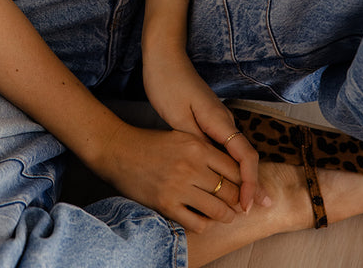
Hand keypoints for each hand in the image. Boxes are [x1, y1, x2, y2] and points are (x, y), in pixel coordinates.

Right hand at [96, 119, 243, 231]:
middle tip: (238, 206)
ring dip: (225, 216)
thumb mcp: (181, 137)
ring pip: (218, 210)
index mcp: (196, 145)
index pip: (234, 169)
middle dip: (237, 201)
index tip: (244, 189)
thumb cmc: (150, 143)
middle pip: (230, 191)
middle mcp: (191, 165)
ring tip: (225, 215)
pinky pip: (197, 223)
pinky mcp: (166, 204)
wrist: (118, 150)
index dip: (244, 182)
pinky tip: (202, 219)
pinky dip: (204, 225)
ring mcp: (178, 186)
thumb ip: (204, 151)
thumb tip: (231, 171)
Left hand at [142, 46, 266, 213]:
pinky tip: (223, 177)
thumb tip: (212, 169)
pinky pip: (225, 145)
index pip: (245, 157)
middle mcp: (224, 120)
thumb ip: (196, 144)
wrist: (164, 56)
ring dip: (240, 176)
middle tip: (254, 212)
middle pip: (246, 157)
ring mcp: (218, 119)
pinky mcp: (209, 118)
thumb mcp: (177, 118)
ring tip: (242, 202)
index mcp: (219, 121)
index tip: (246, 206)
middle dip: (251, 185)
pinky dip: (228, 164)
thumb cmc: (167, 83)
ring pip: (236, 152)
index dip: (249, 184)